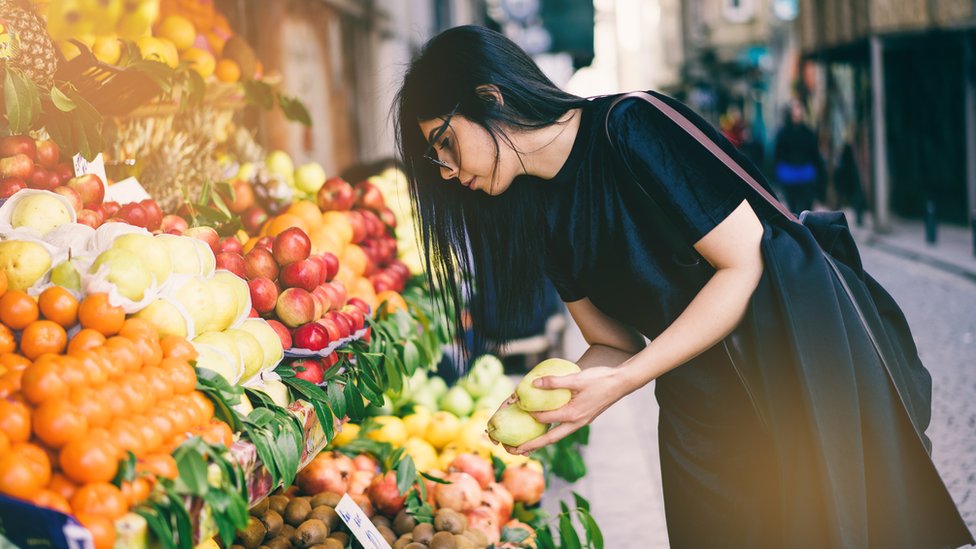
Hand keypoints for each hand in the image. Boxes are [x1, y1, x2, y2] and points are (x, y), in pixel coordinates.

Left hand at [505, 366, 630, 454]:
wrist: (622, 383)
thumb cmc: (600, 379)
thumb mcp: (576, 378)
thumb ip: (554, 382)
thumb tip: (533, 384)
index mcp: (573, 415)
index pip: (545, 419)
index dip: (529, 414)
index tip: (516, 408)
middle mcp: (576, 423)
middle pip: (550, 439)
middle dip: (532, 446)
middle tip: (514, 451)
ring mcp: (580, 422)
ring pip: (557, 436)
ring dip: (541, 441)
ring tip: (527, 446)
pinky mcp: (583, 418)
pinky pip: (563, 429)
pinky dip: (552, 431)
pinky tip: (545, 427)